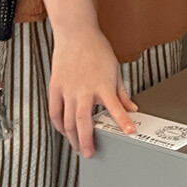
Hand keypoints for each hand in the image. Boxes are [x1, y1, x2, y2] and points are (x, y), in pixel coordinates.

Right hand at [48, 24, 138, 157]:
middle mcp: (84, 90)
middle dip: (86, 141)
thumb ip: (122, 92)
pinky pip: (55, 111)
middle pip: (82, 123)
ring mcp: (68, 90)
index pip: (115, 108)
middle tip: (89, 153)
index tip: (130, 133)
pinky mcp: (56, 87)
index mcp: (102, 85)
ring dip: (72, 137)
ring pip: (67, 121)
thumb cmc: (96, 49)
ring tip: (77, 146)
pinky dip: (58, 124)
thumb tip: (131, 108)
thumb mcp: (115, 69)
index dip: (123, 122)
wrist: (76, 33)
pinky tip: (64, 130)